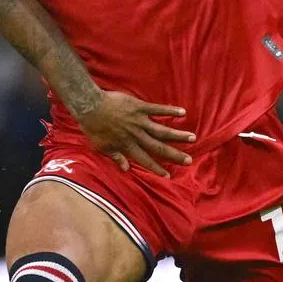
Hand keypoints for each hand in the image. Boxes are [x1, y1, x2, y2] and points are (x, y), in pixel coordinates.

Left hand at [77, 91, 195, 177]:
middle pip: (158, 147)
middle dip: (174, 155)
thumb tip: (126, 169)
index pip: (145, 160)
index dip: (156, 168)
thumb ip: (116, 157)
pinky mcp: (140, 107)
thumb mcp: (101, 146)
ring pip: (162, 130)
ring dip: (177, 135)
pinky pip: (158, 109)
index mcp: (128, 146)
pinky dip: (170, 110)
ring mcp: (140, 121)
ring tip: (192, 137)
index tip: (168, 176)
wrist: (90, 105)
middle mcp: (137, 135)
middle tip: (188, 160)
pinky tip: (182, 112)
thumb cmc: (93, 127)